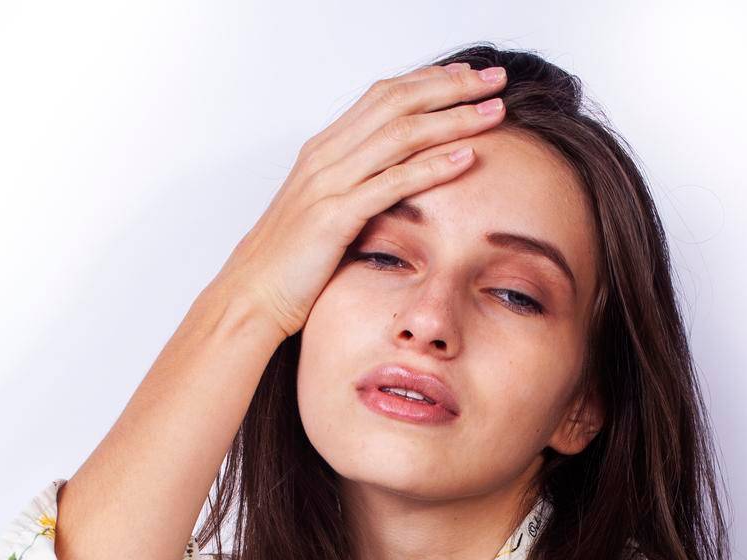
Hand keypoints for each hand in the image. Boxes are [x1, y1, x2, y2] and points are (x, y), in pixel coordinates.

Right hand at [211, 58, 507, 340]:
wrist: (252, 296)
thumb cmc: (289, 265)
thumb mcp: (326, 216)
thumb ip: (355, 192)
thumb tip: (391, 188)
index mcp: (325, 150)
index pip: (385, 96)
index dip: (430, 81)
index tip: (469, 77)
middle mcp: (327, 155)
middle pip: (399, 101)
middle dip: (451, 86)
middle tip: (495, 78)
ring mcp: (329, 182)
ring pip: (401, 133)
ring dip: (452, 118)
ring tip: (494, 112)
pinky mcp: (335, 214)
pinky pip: (392, 182)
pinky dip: (432, 167)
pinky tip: (465, 157)